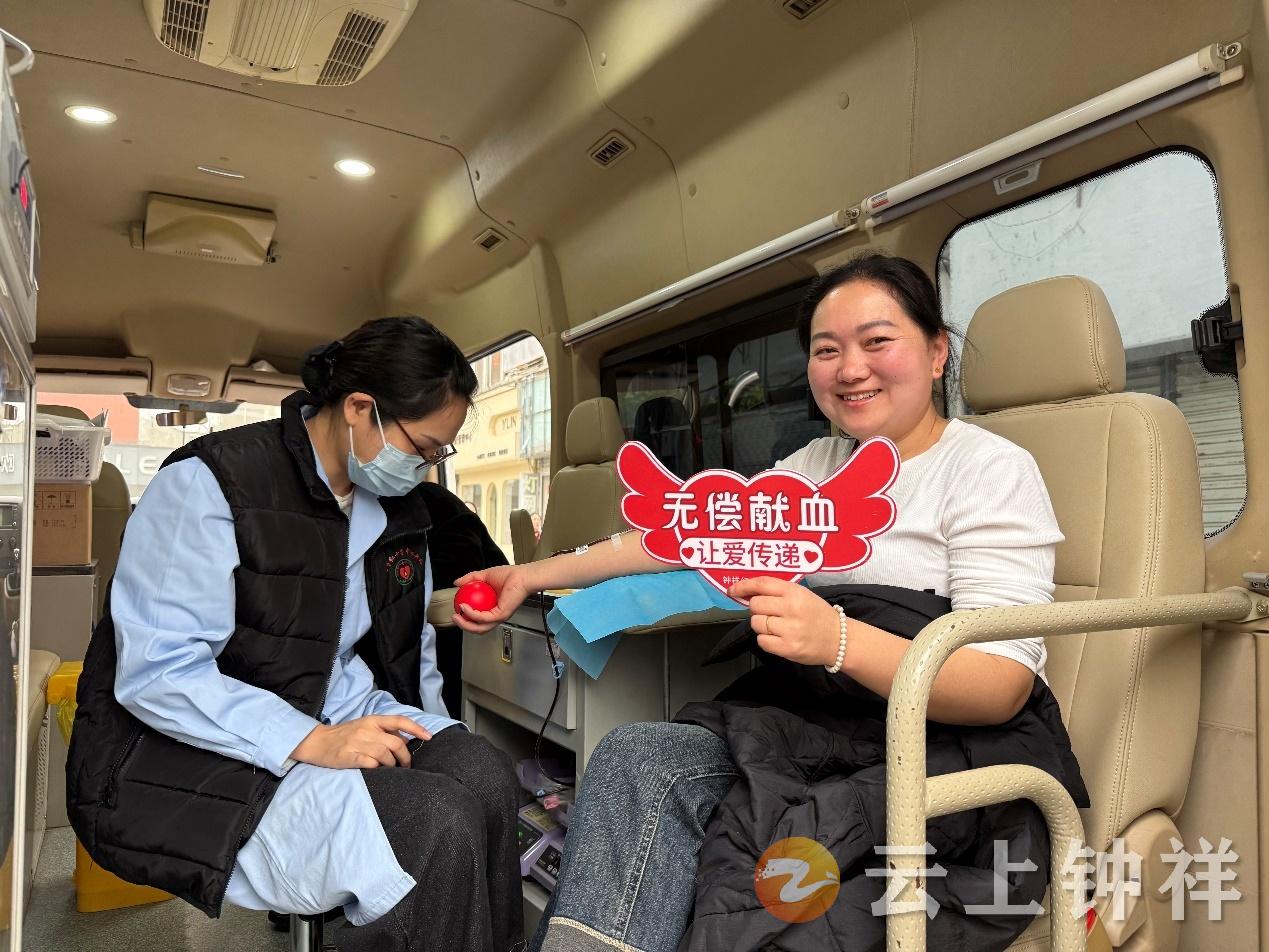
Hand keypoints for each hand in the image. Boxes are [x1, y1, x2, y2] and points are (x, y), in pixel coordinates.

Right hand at [290, 715, 430, 768]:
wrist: (317, 742)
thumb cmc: (345, 735)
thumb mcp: (365, 727)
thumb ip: (384, 731)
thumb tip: (405, 740)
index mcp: (373, 720)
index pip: (400, 720)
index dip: (417, 728)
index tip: (429, 736)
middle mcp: (367, 730)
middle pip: (396, 743)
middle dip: (405, 756)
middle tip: (406, 765)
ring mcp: (358, 743)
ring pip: (385, 755)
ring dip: (392, 765)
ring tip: (391, 769)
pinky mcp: (349, 757)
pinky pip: (370, 764)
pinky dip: (378, 768)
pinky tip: (377, 770)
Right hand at [452, 565, 528, 632]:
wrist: (521, 576)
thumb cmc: (509, 576)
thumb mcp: (484, 575)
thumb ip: (470, 578)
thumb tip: (457, 583)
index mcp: (493, 609)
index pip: (477, 619)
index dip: (465, 618)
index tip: (456, 610)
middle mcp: (496, 615)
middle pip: (477, 628)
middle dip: (463, 626)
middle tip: (454, 617)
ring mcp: (499, 617)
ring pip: (479, 627)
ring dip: (465, 624)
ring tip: (457, 616)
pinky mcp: (501, 615)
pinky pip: (483, 617)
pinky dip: (471, 614)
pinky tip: (464, 607)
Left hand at [727, 576, 841, 666]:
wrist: (839, 639)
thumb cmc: (817, 615)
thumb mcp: (802, 594)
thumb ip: (777, 592)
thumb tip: (746, 593)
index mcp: (794, 592)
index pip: (761, 584)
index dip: (743, 586)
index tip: (732, 590)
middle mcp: (791, 609)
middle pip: (755, 605)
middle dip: (757, 609)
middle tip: (770, 613)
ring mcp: (790, 629)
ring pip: (756, 623)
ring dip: (762, 625)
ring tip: (778, 626)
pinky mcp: (788, 648)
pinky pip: (762, 641)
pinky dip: (766, 640)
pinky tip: (779, 638)